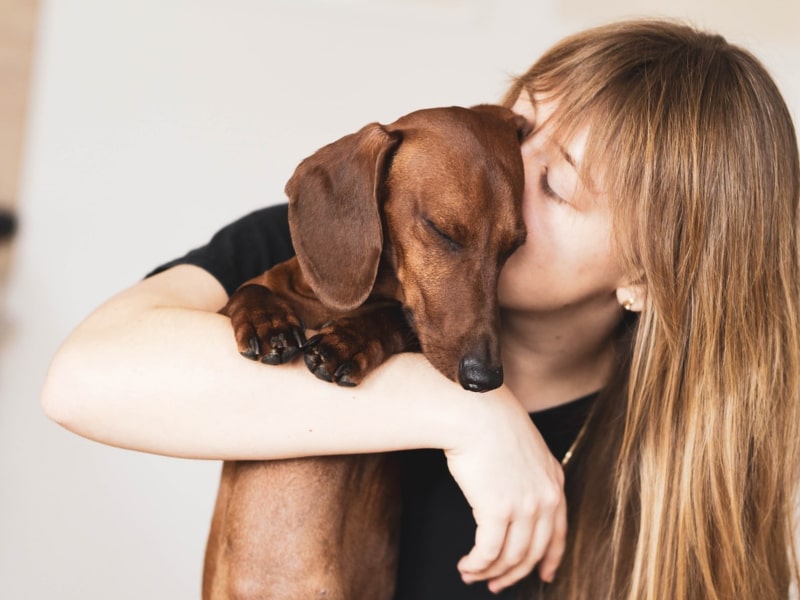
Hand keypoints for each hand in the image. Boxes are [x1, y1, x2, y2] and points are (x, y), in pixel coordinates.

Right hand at [443, 387, 566, 592]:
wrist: (475, 412)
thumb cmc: (490, 422)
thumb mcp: (525, 448)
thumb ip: (528, 474)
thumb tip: (513, 497)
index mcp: (554, 482)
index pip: (559, 533)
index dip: (550, 559)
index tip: (543, 574)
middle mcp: (545, 498)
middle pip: (533, 552)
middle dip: (513, 574)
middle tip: (496, 584)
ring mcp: (525, 506)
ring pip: (510, 557)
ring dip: (489, 572)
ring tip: (471, 575)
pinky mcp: (498, 510)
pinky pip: (488, 552)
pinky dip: (476, 565)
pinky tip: (466, 566)